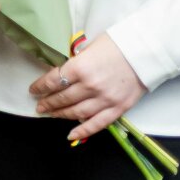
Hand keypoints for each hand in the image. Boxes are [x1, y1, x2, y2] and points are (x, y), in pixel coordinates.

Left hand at [30, 34, 146, 140]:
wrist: (145, 53)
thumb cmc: (116, 45)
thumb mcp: (89, 48)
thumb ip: (75, 63)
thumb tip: (62, 74)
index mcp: (80, 67)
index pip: (53, 81)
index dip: (41, 87)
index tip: (34, 90)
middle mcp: (90, 86)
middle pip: (63, 98)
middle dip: (48, 102)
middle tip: (39, 105)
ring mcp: (104, 100)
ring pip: (76, 112)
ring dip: (61, 114)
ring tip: (51, 114)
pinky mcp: (118, 109)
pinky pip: (97, 124)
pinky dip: (83, 131)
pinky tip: (71, 134)